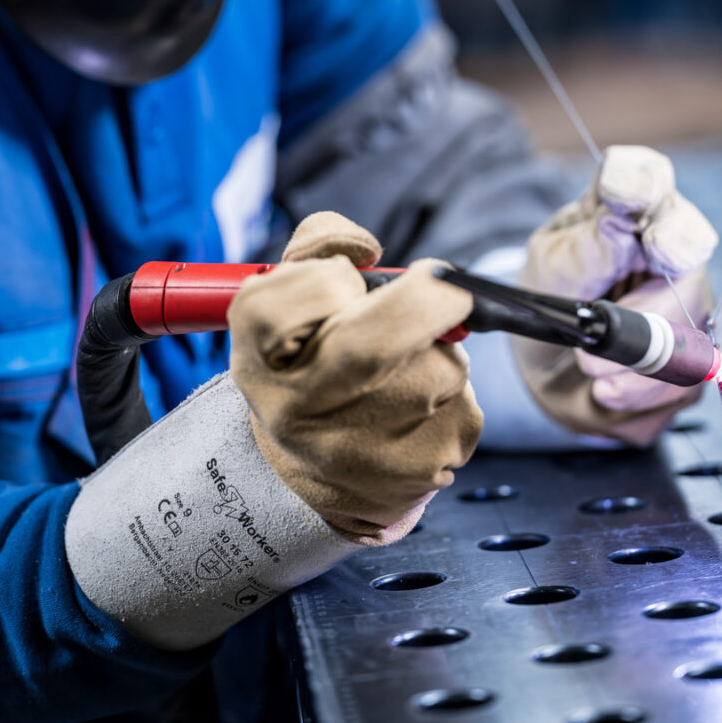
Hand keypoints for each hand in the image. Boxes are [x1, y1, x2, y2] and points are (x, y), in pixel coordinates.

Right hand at [65, 212, 479, 649]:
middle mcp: (301, 413)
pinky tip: (420, 407)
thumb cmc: (313, 361)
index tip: (351, 276)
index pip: (275, 309)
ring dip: (438, 350)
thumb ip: (317, 246)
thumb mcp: (289, 302)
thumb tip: (365, 248)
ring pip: (437, 367)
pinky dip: (453, 389)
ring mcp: (364, 450)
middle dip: (424, 303)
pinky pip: (463, 401)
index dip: (322, 281)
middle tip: (449, 292)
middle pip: (370, 348)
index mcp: (258, 364)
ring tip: (405, 369)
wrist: (327, 476)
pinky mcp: (425, 466)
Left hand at [511, 145, 717, 445]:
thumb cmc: (552, 297)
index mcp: (629, 209)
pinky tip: (606, 389)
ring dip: (630, 364)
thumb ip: (584, 249)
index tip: (624, 202)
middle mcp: (672, 248)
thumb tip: (619, 226)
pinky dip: (636, 394)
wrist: (548, 363)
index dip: (642, 187)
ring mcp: (692, 303)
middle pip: (685, 264)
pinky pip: (681, 382)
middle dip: (640, 308)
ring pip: (689, 331)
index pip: (648, 178)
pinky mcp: (694, 356)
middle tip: (598, 329)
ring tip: (587, 367)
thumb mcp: (550, 268)